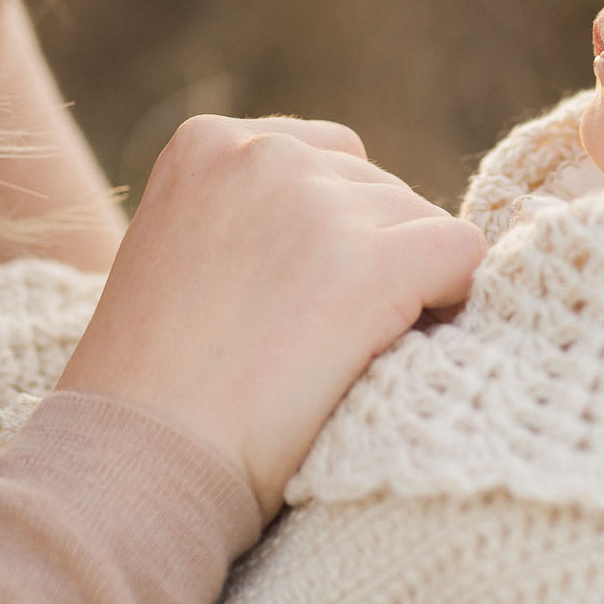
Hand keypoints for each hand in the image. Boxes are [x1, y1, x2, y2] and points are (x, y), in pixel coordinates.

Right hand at [54, 115, 485, 519]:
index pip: (329, 157)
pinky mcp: (371, 265)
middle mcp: (265, 153)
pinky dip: (452, 299)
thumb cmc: (154, 384)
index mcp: (208, 141)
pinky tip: (404, 347)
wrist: (140, 462)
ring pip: (422, 221)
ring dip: (408, 283)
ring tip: (345, 355)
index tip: (297, 298)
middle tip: (319, 341)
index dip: (335, 231)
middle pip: (378, 188)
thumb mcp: (180, 251)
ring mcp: (319, 204)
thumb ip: (249, 212)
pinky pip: (463, 252)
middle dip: (370, 255)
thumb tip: (350, 219)